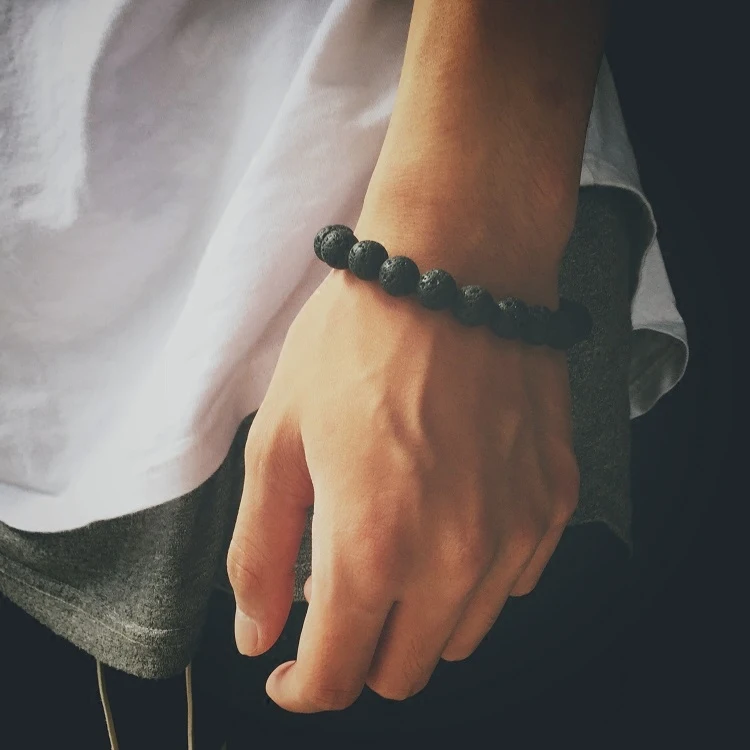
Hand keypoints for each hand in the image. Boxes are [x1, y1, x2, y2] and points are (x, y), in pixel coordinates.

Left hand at [226, 241, 579, 712]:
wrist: (456, 267)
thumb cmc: (359, 340)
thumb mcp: (278, 440)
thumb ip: (260, 552)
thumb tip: (259, 634)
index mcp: (373, 545)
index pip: (338, 677)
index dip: (304, 688)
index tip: (290, 671)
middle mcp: (455, 558)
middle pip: (405, 672)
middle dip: (359, 655)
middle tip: (336, 598)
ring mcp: (516, 534)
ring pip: (461, 635)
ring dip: (416, 618)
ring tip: (392, 548)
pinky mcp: (553, 503)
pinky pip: (512, 581)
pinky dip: (472, 575)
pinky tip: (447, 519)